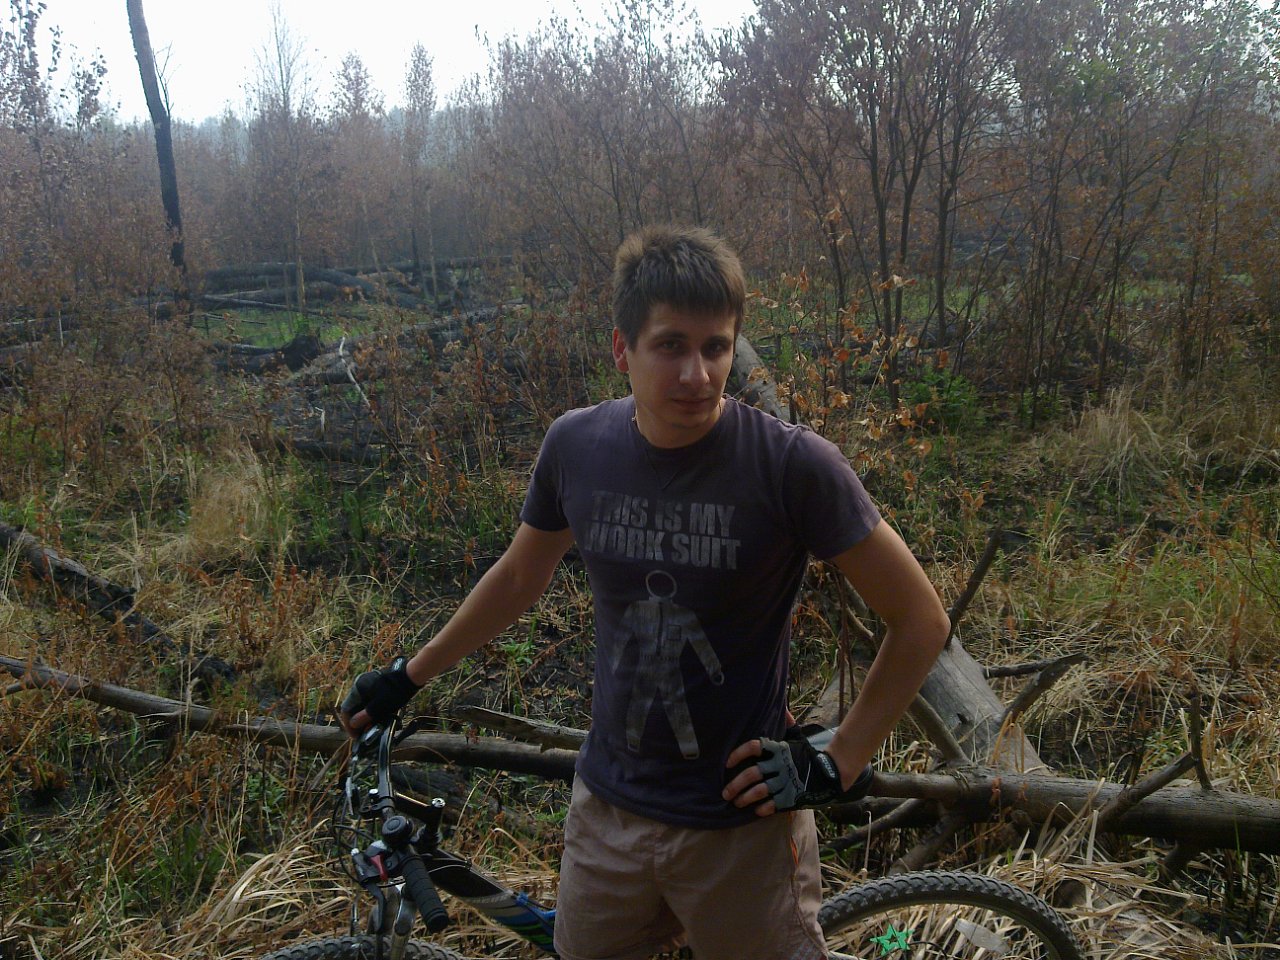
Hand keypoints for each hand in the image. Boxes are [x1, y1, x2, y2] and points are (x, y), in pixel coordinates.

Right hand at [340, 656, 421, 735]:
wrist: (410, 676)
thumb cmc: (394, 691)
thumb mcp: (379, 707)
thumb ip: (364, 716)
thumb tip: (353, 724)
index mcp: (357, 689)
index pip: (346, 709)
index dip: (349, 725)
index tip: (355, 736)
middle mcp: (359, 685)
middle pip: (353, 707)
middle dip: (357, 722)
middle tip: (362, 734)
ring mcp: (367, 683)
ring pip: (361, 704)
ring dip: (364, 717)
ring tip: (370, 729)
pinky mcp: (376, 685)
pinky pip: (368, 700)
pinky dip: (370, 710)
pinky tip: (376, 718)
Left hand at [723, 727, 873, 815]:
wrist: (829, 774)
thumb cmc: (807, 756)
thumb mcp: (798, 738)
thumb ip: (787, 725)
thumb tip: (783, 709)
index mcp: (779, 749)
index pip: (753, 747)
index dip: (738, 754)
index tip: (727, 763)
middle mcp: (780, 765)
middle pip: (752, 774)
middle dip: (735, 784)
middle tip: (725, 792)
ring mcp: (785, 782)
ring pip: (759, 791)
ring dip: (745, 798)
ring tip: (736, 802)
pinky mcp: (791, 797)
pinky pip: (773, 804)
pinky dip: (762, 808)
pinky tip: (755, 810)